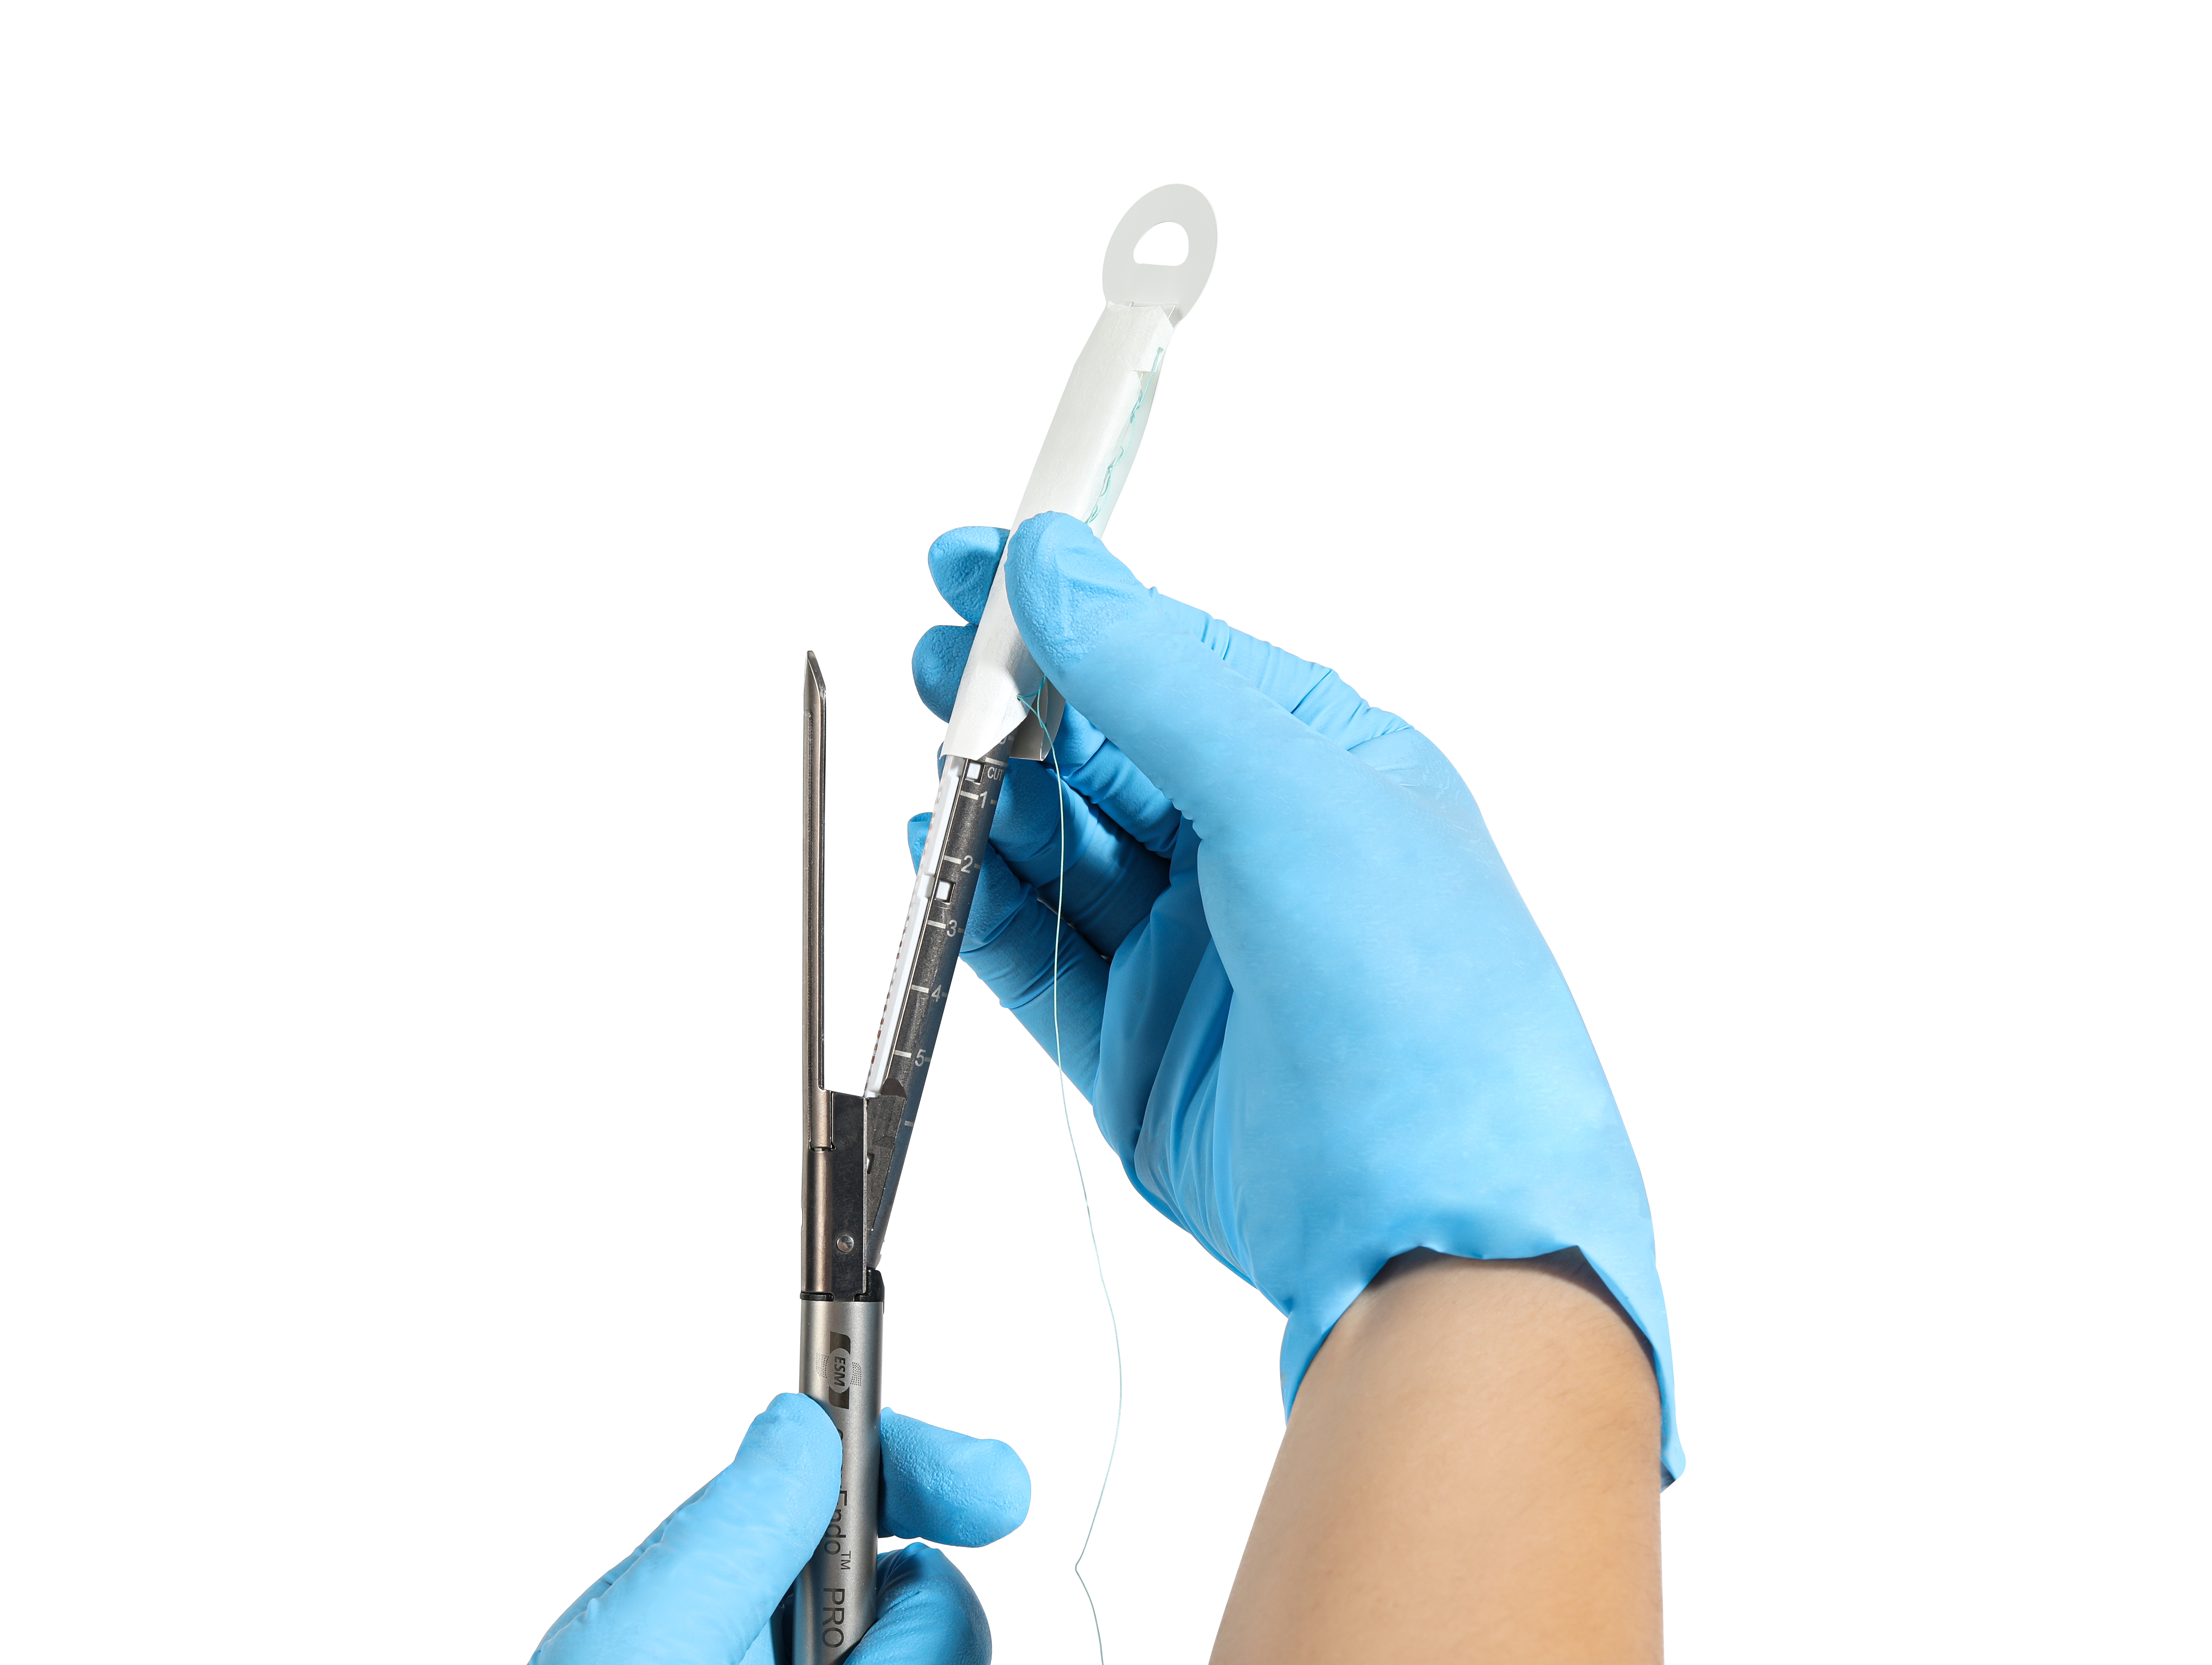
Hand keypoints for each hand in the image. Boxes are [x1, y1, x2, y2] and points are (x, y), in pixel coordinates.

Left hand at [531, 1394, 1028, 1663]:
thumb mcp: (642, 1647)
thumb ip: (720, 1539)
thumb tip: (797, 1423)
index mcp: (713, 1599)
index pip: (843, 1483)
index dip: (924, 1464)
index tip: (986, 1487)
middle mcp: (779, 1646)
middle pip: (928, 1586)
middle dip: (919, 1622)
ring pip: (951, 1646)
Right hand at [910, 512, 1679, 1479]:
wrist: (1436, 1231)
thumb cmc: (1425, 1008)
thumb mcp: (1293, 801)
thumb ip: (1157, 683)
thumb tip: (1057, 565)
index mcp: (1331, 769)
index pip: (1176, 658)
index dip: (1070, 608)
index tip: (971, 563)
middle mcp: (1266, 853)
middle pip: (1105, 750)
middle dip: (1013, 704)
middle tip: (931, 663)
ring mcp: (1199, 953)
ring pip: (1060, 848)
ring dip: (990, 803)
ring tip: (935, 764)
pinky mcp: (1139, 1046)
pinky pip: (1036, 953)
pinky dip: (977, 906)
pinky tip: (935, 857)